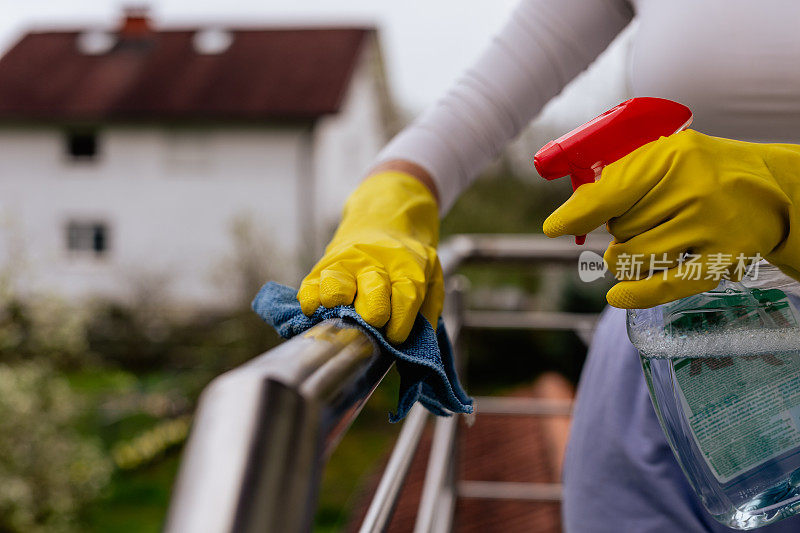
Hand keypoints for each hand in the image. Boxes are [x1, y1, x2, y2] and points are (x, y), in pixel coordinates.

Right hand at [297, 172, 443, 343]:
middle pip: (373, 294)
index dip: (400, 324)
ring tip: (342, 316)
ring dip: (338, 306)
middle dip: (373, 316)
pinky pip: (310, 286)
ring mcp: (347, 263)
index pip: (404, 299)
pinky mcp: (324, 265)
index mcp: (407, 267)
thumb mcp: (431, 276)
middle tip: (373, 325)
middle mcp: (375, 264)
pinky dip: (310, 301)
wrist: (384, 214)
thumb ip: (427, 312)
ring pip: (336, 287)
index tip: (395, 337)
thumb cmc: (409, 257)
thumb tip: (413, 349)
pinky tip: (315, 310)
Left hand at [543, 130, 799, 307]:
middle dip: (618, 231)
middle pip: (621, 229)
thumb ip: (620, 178)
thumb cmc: (705, 172)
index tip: (555, 228)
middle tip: (640, 221)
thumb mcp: (665, 157)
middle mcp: (694, 191)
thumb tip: (571, 215)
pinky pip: (667, 286)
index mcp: (674, 157)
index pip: (612, 192)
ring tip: (636, 247)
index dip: (578, 214)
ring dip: (623, 259)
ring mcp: (711, 227)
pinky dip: (636, 293)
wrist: (769, 189)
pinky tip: (618, 295)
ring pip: (635, 257)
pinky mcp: (723, 260)